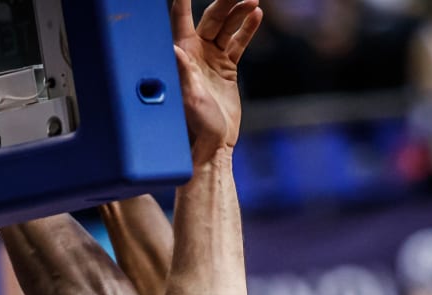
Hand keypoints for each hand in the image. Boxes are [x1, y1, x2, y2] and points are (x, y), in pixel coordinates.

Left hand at [171, 0, 262, 161]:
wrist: (213, 144)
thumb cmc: (195, 125)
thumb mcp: (188, 98)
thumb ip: (183, 72)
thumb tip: (174, 49)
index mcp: (182, 53)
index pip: (180, 16)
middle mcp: (196, 51)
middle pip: (211, 17)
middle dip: (225, 2)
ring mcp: (212, 57)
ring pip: (227, 26)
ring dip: (239, 12)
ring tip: (253, 1)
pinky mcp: (226, 67)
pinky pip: (238, 41)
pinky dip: (247, 28)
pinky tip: (257, 14)